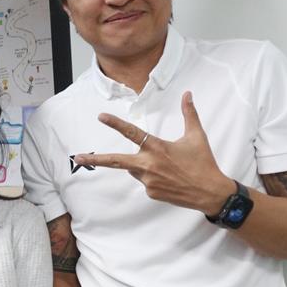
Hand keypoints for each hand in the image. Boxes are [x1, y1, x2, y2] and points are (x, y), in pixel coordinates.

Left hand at [73, 91, 234, 214]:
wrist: (210, 192)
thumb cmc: (203, 162)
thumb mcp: (196, 136)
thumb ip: (189, 113)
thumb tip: (187, 94)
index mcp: (158, 148)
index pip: (133, 133)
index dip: (116, 124)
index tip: (101, 117)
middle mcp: (149, 165)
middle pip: (116, 161)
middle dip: (95, 159)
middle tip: (77, 158)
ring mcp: (148, 181)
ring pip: (135, 168)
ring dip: (143, 164)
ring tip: (168, 166)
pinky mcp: (150, 192)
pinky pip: (145, 180)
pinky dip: (153, 176)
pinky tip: (170, 178)